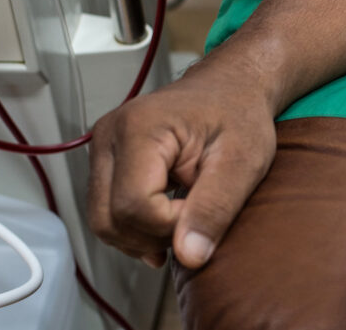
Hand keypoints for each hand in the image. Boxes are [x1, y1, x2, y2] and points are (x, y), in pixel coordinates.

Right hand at [87, 66, 277, 268]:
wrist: (231, 88)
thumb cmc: (239, 112)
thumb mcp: (242, 161)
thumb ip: (215, 208)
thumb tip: (189, 256)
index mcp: (139, 127)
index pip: (134, 205)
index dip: (170, 224)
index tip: (204, 209)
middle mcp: (109, 136)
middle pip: (110, 218)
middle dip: (154, 235)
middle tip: (196, 218)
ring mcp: (103, 149)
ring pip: (103, 222)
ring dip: (144, 235)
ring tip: (185, 217)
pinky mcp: (107, 162)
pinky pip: (108, 212)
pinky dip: (136, 227)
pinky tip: (168, 220)